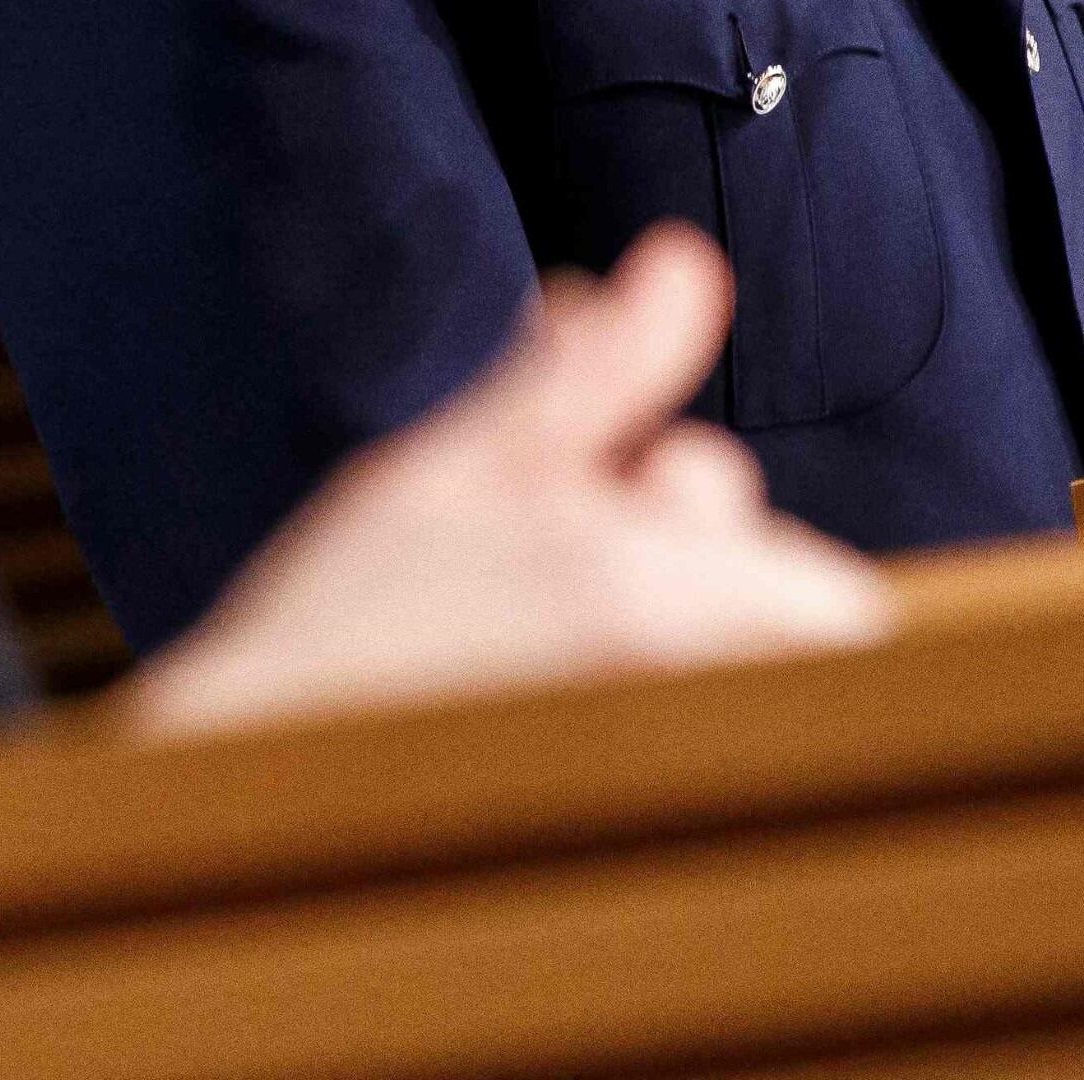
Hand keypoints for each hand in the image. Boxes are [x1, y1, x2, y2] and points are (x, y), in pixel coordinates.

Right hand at [117, 224, 892, 739]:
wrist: (250, 763)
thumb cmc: (351, 607)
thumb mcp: (468, 460)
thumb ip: (598, 371)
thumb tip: (687, 258)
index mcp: (651, 593)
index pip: (834, 601)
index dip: (752, 551)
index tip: (649, 518)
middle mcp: (678, 698)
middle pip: (781, 644)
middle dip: (699, 584)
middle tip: (563, 563)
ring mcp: (661, 775)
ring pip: (739, 696)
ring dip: (675, 651)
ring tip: (543, 641)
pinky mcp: (631, 825)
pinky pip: (699, 764)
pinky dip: (651, 729)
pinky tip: (547, 711)